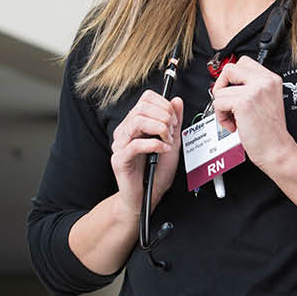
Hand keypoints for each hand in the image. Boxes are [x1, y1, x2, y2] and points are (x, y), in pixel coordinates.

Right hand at [110, 90, 184, 217]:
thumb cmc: (157, 171)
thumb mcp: (171, 142)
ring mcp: (120, 144)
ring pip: (137, 122)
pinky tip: (163, 150)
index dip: (163, 104)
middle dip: (164, 117)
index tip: (174, 119)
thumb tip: (176, 101)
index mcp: (135, 124)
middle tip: (172, 132)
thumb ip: (174, 121)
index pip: (145, 99)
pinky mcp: (119, 159)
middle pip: (141, 108)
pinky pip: (135, 145)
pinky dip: (154, 145)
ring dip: (159, 128)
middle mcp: (125, 131)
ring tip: (168, 140)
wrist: (148, 196)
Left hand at [210, 56, 296, 171]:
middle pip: (229, 68)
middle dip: (222, 86)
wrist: (277, 150)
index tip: (232, 91)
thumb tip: (227, 83)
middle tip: (227, 102)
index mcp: (271, 79)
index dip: (232, 77)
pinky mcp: (244, 102)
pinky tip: (234, 125)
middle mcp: (265, 81)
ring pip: (220, 90)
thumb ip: (251, 87)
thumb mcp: (266, 100)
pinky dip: (221, 117)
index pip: (243, 62)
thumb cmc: (269, 131)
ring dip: (222, 107)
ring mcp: (255, 90)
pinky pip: (218, 103)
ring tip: (235, 119)